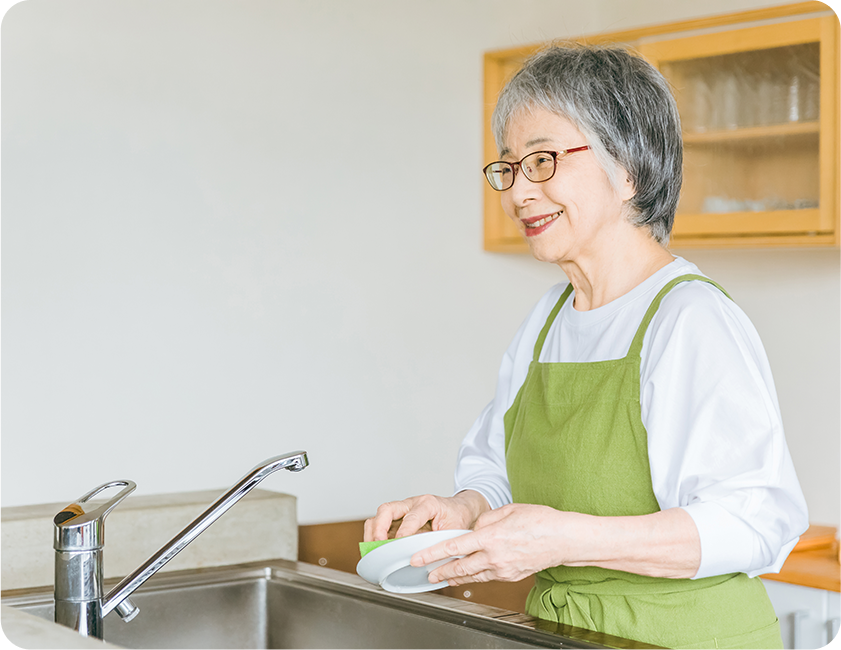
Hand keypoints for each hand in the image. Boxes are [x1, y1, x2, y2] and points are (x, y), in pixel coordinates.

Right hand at [363, 491, 489, 541]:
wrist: (461, 508)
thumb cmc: (458, 517)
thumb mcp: (455, 530)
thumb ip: (440, 542)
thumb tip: (426, 559)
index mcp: (429, 504)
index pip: (411, 516)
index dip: (404, 532)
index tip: (398, 544)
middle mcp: (412, 504)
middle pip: (387, 509)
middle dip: (379, 527)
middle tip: (378, 544)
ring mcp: (404, 510)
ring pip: (380, 515)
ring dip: (373, 532)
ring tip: (373, 549)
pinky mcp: (399, 518)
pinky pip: (381, 523)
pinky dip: (375, 535)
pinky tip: (377, 548)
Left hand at [411, 503, 566, 584]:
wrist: (563, 539)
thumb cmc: (539, 521)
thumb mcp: (508, 510)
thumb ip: (486, 520)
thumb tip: (473, 529)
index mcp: (491, 537)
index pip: (454, 546)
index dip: (432, 553)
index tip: (418, 557)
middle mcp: (494, 556)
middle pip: (459, 567)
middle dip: (438, 571)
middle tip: (424, 573)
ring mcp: (503, 569)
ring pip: (471, 575)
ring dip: (454, 576)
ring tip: (440, 577)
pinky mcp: (510, 576)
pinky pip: (486, 577)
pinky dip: (473, 576)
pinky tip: (465, 576)